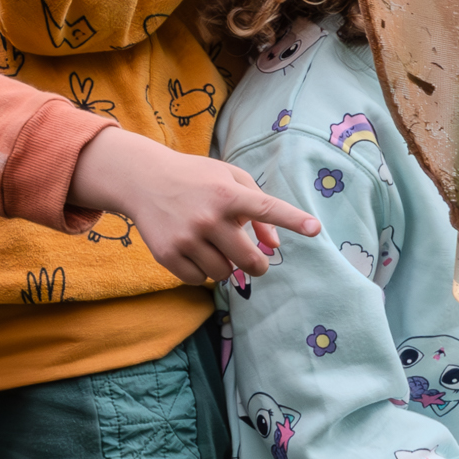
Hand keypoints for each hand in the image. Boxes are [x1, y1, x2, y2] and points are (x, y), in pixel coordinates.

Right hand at [68, 131, 318, 285]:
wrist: (143, 180)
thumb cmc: (196, 179)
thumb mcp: (229, 179)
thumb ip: (258, 209)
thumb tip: (275, 245)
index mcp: (228, 193)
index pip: (267, 208)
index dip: (293, 220)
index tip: (315, 229)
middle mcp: (208, 216)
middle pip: (249, 259)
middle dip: (258, 265)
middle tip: (256, 262)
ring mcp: (187, 238)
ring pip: (224, 273)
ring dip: (226, 266)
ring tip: (215, 248)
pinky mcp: (168, 254)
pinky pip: (199, 279)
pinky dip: (202, 272)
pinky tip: (195, 253)